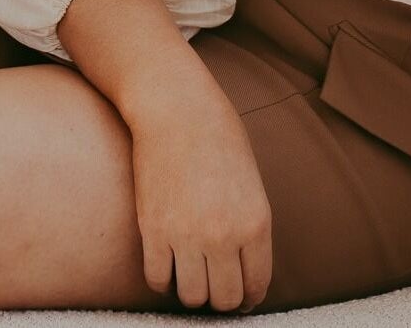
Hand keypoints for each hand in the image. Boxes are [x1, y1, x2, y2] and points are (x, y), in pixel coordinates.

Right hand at [126, 78, 272, 313]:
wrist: (177, 110)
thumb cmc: (218, 137)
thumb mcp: (251, 183)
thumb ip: (250, 226)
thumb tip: (243, 265)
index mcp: (256, 223)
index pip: (256, 285)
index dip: (248, 297)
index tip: (241, 295)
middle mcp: (224, 236)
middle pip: (225, 299)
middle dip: (221, 299)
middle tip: (214, 287)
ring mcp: (186, 235)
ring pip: (192, 297)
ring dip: (192, 292)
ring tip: (190, 277)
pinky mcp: (153, 231)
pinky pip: (158, 279)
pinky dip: (163, 280)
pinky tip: (167, 266)